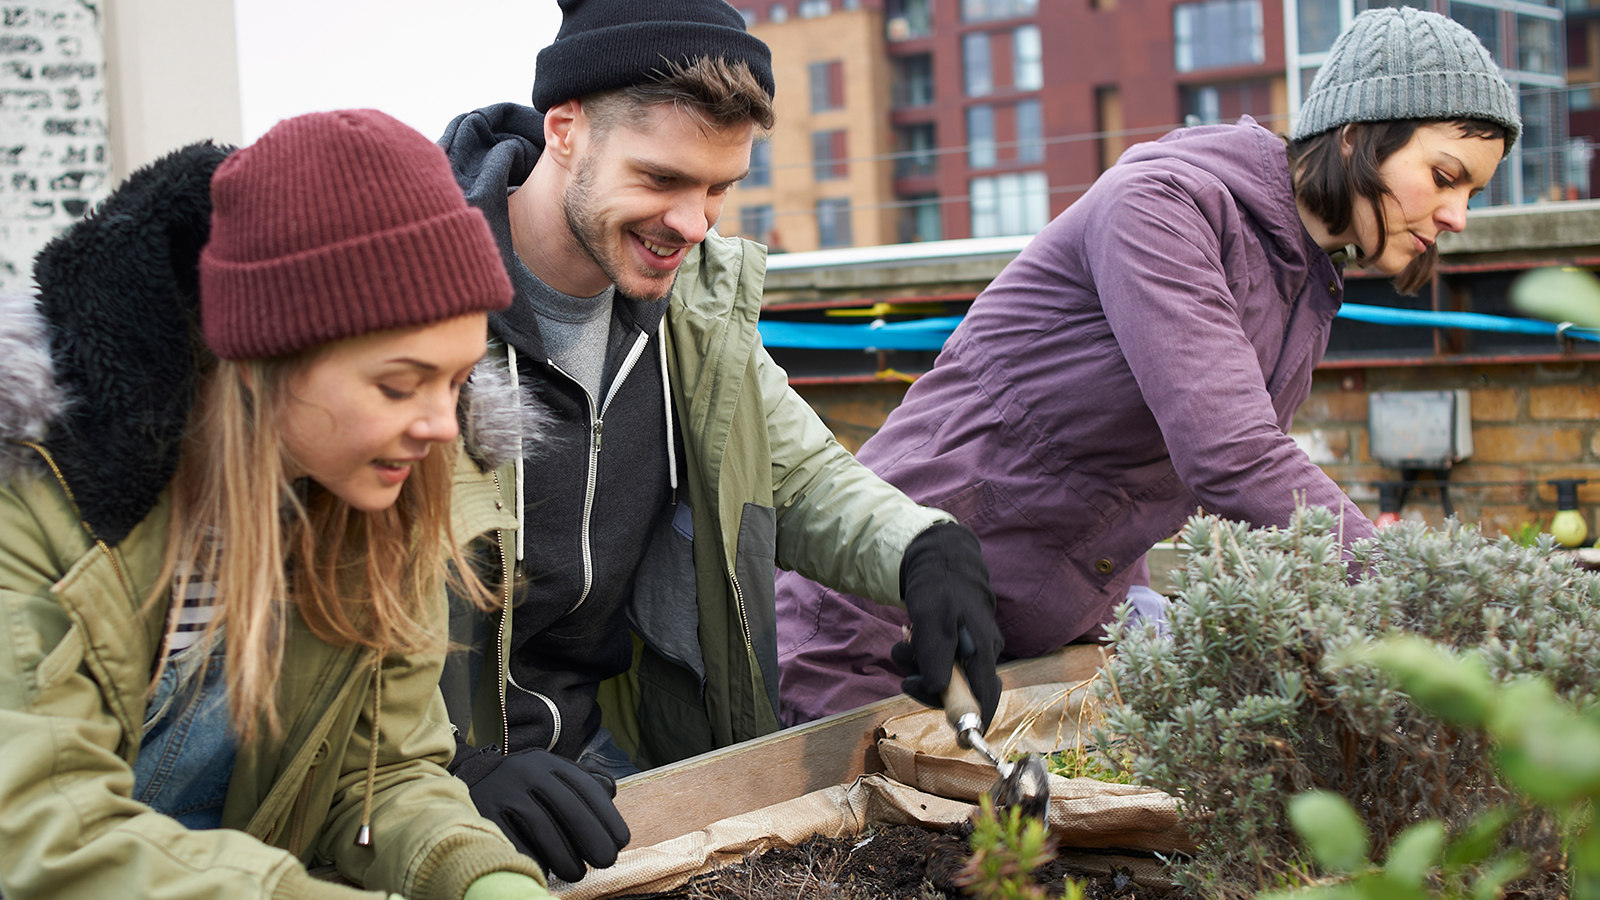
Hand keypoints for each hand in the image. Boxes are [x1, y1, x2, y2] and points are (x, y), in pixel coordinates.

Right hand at [453, 746, 630, 882]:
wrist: (469, 781)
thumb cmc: (522, 786)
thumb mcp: (550, 774)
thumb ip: (582, 780)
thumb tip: (610, 792)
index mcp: (549, 763)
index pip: (586, 787)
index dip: (608, 816)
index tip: (621, 841)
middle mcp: (528, 772)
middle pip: (567, 807)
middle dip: (592, 836)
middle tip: (606, 861)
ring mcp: (504, 791)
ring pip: (542, 827)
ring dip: (565, 856)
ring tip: (577, 873)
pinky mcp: (484, 812)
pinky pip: (514, 842)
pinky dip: (534, 859)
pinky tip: (546, 871)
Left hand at [890, 522, 1002, 731]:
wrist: (937, 559)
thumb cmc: (939, 586)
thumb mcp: (932, 619)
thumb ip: (936, 655)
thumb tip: (940, 689)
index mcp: (984, 649)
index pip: (988, 696)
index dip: (978, 721)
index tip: (962, 741)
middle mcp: (981, 654)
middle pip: (959, 692)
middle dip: (928, 688)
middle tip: (905, 678)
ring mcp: (968, 651)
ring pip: (942, 678)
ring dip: (917, 669)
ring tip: (902, 644)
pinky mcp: (954, 646)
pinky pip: (936, 664)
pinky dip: (918, 658)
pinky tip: (908, 639)